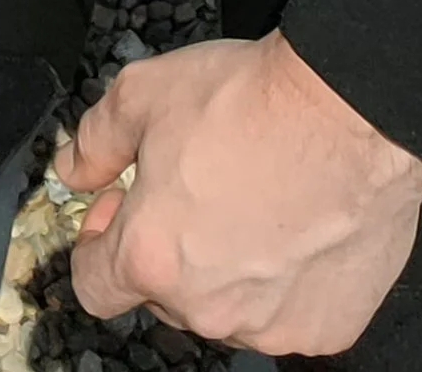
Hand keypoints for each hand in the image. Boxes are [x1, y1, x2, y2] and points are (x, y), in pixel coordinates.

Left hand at [60, 31, 421, 353]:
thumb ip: (95, 141)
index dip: (94, 244)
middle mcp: (206, 308)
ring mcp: (271, 325)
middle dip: (166, 248)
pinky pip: (289, 313)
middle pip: (165, 294)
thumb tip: (74, 169)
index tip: (115, 211)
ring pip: (229, 308)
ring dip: (227, 269)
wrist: (348, 112)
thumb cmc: (249, 103)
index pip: (94, 285)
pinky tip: (296, 227)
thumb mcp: (141, 94)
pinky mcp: (326, 328)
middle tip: (190, 191)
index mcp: (150, 257)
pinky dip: (287, 282)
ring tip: (250, 202)